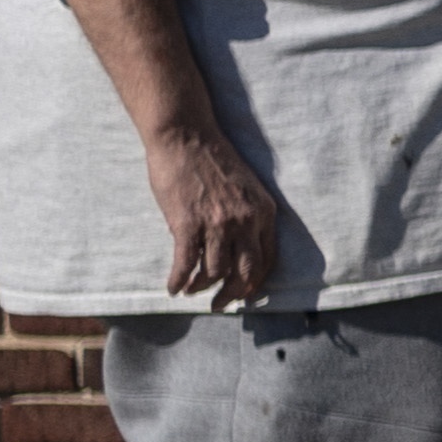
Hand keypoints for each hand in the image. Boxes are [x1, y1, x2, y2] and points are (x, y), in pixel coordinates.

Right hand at [143, 121, 283, 307]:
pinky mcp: (188, 223)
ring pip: (214, 272)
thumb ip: (248, 216)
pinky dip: (178, 280)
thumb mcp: (246, 189)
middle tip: (220, 304)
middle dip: (233, 294)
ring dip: (201, 287)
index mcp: (264, 212)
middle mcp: (245, 221)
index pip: (268, 259)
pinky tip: (173, 288)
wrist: (186, 137)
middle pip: (245, 272)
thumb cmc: (213, 161)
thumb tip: (239, 248)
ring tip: (191, 290)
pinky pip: (185, 264)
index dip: (255, 281)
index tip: (245, 292)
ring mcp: (217, 224)